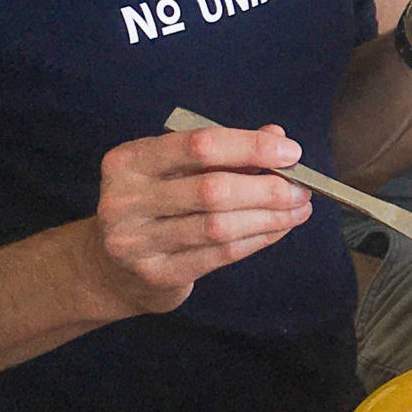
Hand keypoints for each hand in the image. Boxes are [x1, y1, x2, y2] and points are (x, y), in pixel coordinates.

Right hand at [87, 124, 311, 315]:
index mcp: (129, 161)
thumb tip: (277, 135)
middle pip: (212, 190)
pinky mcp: (156, 275)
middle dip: (267, 188)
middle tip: (301, 187)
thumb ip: (224, 151)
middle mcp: (125, 200)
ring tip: (297, 209)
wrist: (110, 268)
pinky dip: (257, 239)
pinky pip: (219, 255)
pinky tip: (277, 228)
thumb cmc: (155, 204)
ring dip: (269, 217)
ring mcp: (136, 242)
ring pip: (219, 226)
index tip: (290, 151)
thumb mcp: (177, 169)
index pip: (199, 145)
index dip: (250, 147)